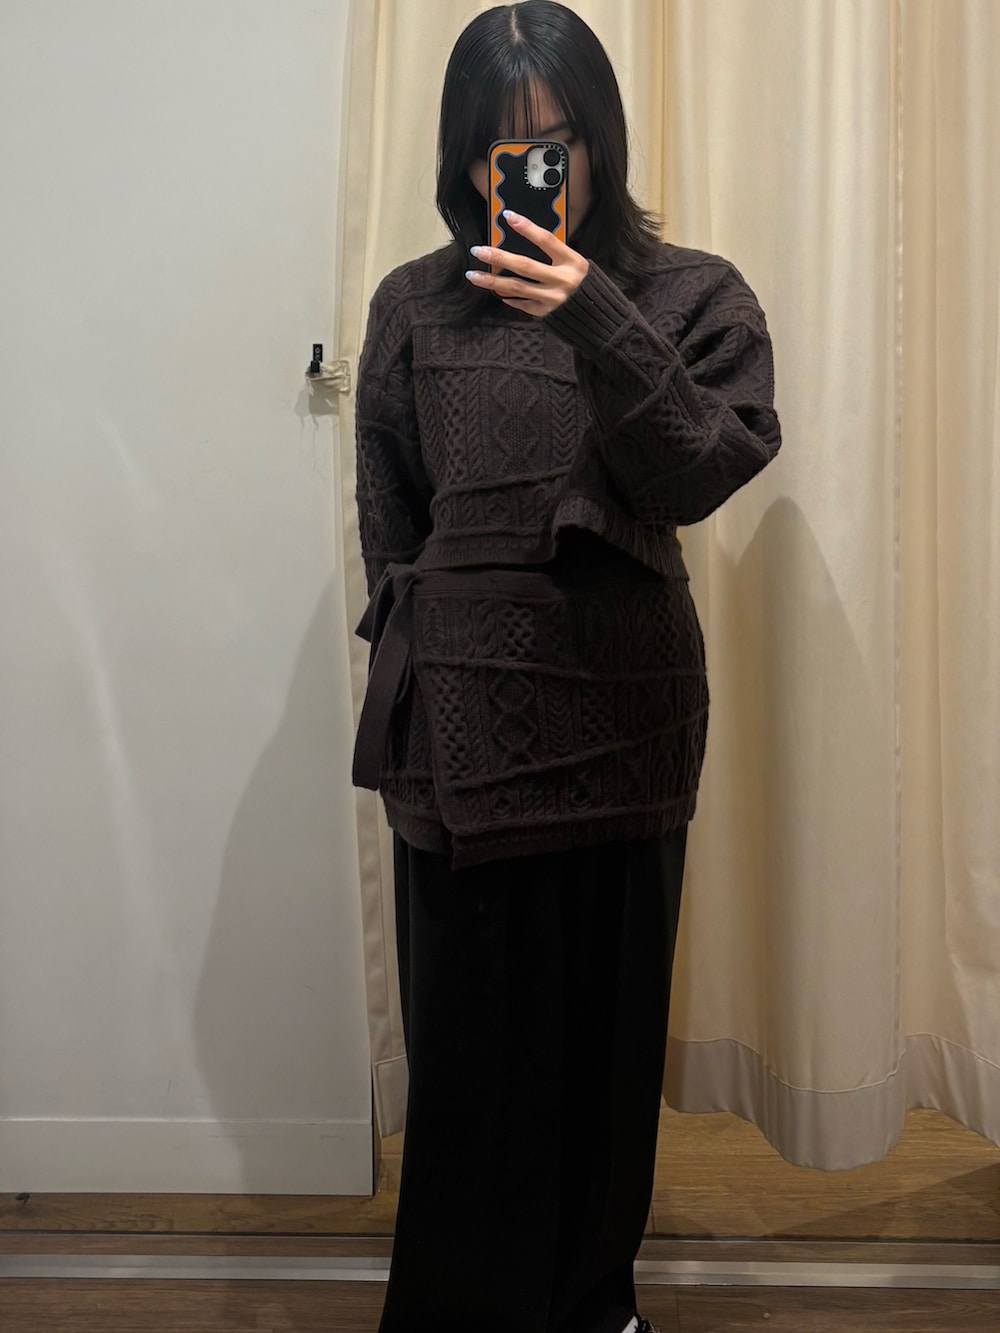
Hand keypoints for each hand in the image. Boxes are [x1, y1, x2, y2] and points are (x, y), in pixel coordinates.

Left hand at [465, 210, 588, 317]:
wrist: (597, 314)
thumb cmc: (583, 283)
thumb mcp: (575, 263)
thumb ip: (554, 254)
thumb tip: (524, 239)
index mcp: (572, 261)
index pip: (546, 240)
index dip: (526, 227)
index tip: (507, 216)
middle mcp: (562, 280)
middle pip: (525, 266)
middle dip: (499, 257)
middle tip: (478, 251)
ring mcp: (554, 299)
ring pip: (517, 288)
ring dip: (492, 281)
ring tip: (473, 275)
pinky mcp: (547, 313)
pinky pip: (522, 304)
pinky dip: (508, 297)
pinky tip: (497, 292)